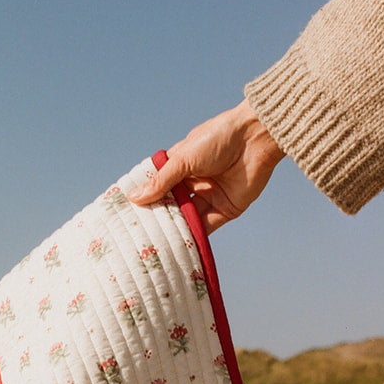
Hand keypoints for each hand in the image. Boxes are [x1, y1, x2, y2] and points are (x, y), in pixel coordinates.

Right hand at [128, 100, 284, 230]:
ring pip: (187, 218)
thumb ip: (161, 181)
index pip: (159, 187)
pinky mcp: (225, 210)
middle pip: (172, 205)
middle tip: (138, 233)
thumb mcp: (183, 159)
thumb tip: (135, 198)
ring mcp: (209, 197)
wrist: (255, 139)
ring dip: (174, 228)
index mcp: (182, 166)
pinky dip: (193, 235)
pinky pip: (206, 226)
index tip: (127, 214)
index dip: (145, 199)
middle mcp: (194, 183)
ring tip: (154, 243)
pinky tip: (177, 244)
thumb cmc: (217, 138)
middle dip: (158, 217)